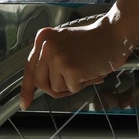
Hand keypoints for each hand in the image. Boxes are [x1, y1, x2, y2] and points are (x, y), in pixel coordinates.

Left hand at [19, 13, 136, 109]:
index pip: (29, 68)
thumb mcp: (63, 44)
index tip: (24, 102)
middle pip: (40, 82)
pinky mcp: (70, 69)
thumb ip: (49, 60)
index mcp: (43, 39)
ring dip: (71, 84)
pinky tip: (90, 71)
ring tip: (83, 70)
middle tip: (70, 82)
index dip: (27, 88)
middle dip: (54, 88)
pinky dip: (82, 84)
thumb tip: (40, 85)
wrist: (114, 35)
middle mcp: (46, 46)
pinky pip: (71, 89)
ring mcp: (57, 57)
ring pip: (56, 88)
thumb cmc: (93, 42)